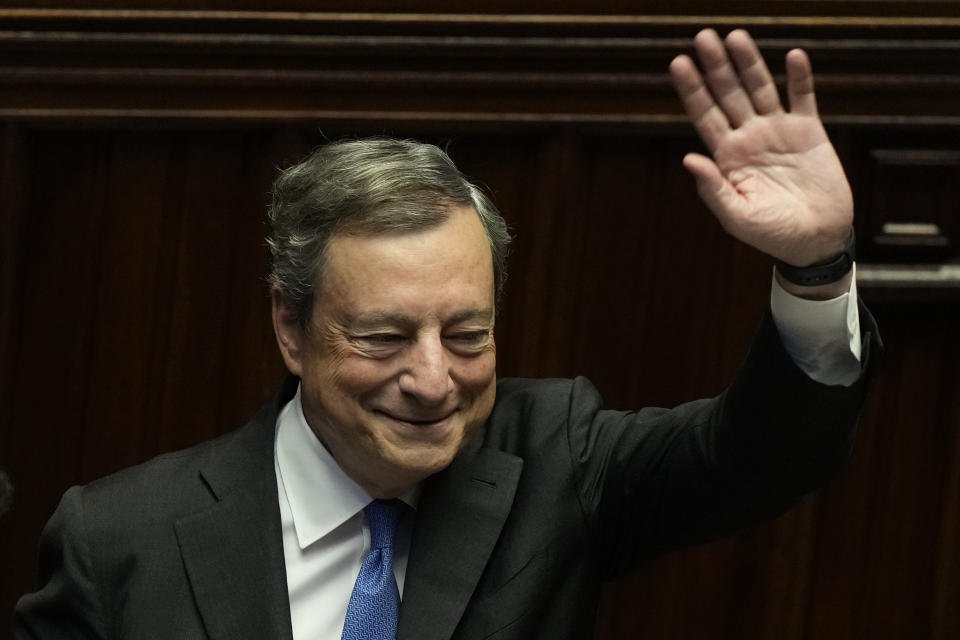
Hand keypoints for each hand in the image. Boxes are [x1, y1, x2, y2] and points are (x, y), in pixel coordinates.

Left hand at [670, 29, 852, 266]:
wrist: (816, 240)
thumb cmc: (773, 234)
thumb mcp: (737, 216)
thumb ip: (713, 188)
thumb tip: (688, 157)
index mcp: (727, 156)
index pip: (705, 115)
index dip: (692, 90)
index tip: (678, 63)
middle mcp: (749, 137)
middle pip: (728, 94)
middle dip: (715, 66)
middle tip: (702, 36)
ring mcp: (778, 131)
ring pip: (761, 88)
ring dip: (749, 63)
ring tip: (736, 36)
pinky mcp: (809, 132)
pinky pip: (803, 98)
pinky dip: (800, 77)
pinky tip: (793, 56)